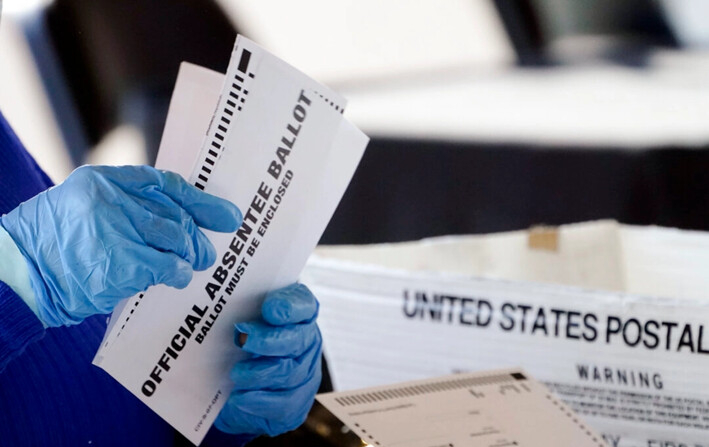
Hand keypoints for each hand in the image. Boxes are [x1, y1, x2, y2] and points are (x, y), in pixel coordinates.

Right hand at [0, 165, 240, 326]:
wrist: (19, 274)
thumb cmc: (56, 244)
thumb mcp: (85, 208)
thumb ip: (127, 206)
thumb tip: (180, 219)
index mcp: (102, 180)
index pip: (165, 184)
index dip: (199, 201)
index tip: (224, 214)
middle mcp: (109, 198)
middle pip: (174, 214)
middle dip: (196, 235)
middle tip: (206, 250)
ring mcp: (115, 229)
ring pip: (175, 237)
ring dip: (190, 254)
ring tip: (194, 263)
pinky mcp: (120, 262)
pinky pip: (165, 265)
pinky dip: (177, 272)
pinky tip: (178, 276)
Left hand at [216, 283, 321, 436]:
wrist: (240, 389)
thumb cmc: (243, 345)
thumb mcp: (243, 321)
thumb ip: (241, 308)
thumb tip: (217, 298)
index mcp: (298, 316)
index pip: (304, 305)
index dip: (290, 306)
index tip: (269, 308)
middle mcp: (307, 343)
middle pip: (297, 340)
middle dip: (269, 340)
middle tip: (243, 340)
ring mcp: (305, 374)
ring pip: (289, 373)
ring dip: (259, 373)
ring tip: (236, 372)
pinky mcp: (297, 403)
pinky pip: (283, 403)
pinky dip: (258, 400)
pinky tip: (239, 397)